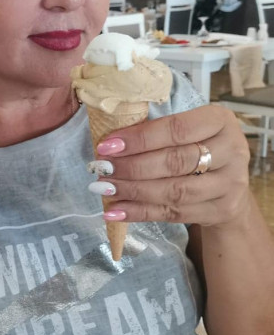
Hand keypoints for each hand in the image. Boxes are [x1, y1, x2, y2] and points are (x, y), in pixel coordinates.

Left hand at [91, 105, 250, 228]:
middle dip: (132, 167)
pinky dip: (140, 212)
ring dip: (133, 191)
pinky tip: (116, 211)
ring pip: (174, 190)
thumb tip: (110, 142)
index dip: (139, 139)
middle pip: (174, 161)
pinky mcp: (220, 210)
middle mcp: (232, 151)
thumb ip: (155, 130)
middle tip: (102, 169)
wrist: (230, 181)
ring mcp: (229, 184)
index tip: (107, 145)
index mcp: (220, 121)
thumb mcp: (187, 128)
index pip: (176, 129)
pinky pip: (174, 213)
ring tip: (104, 188)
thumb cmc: (197, 145)